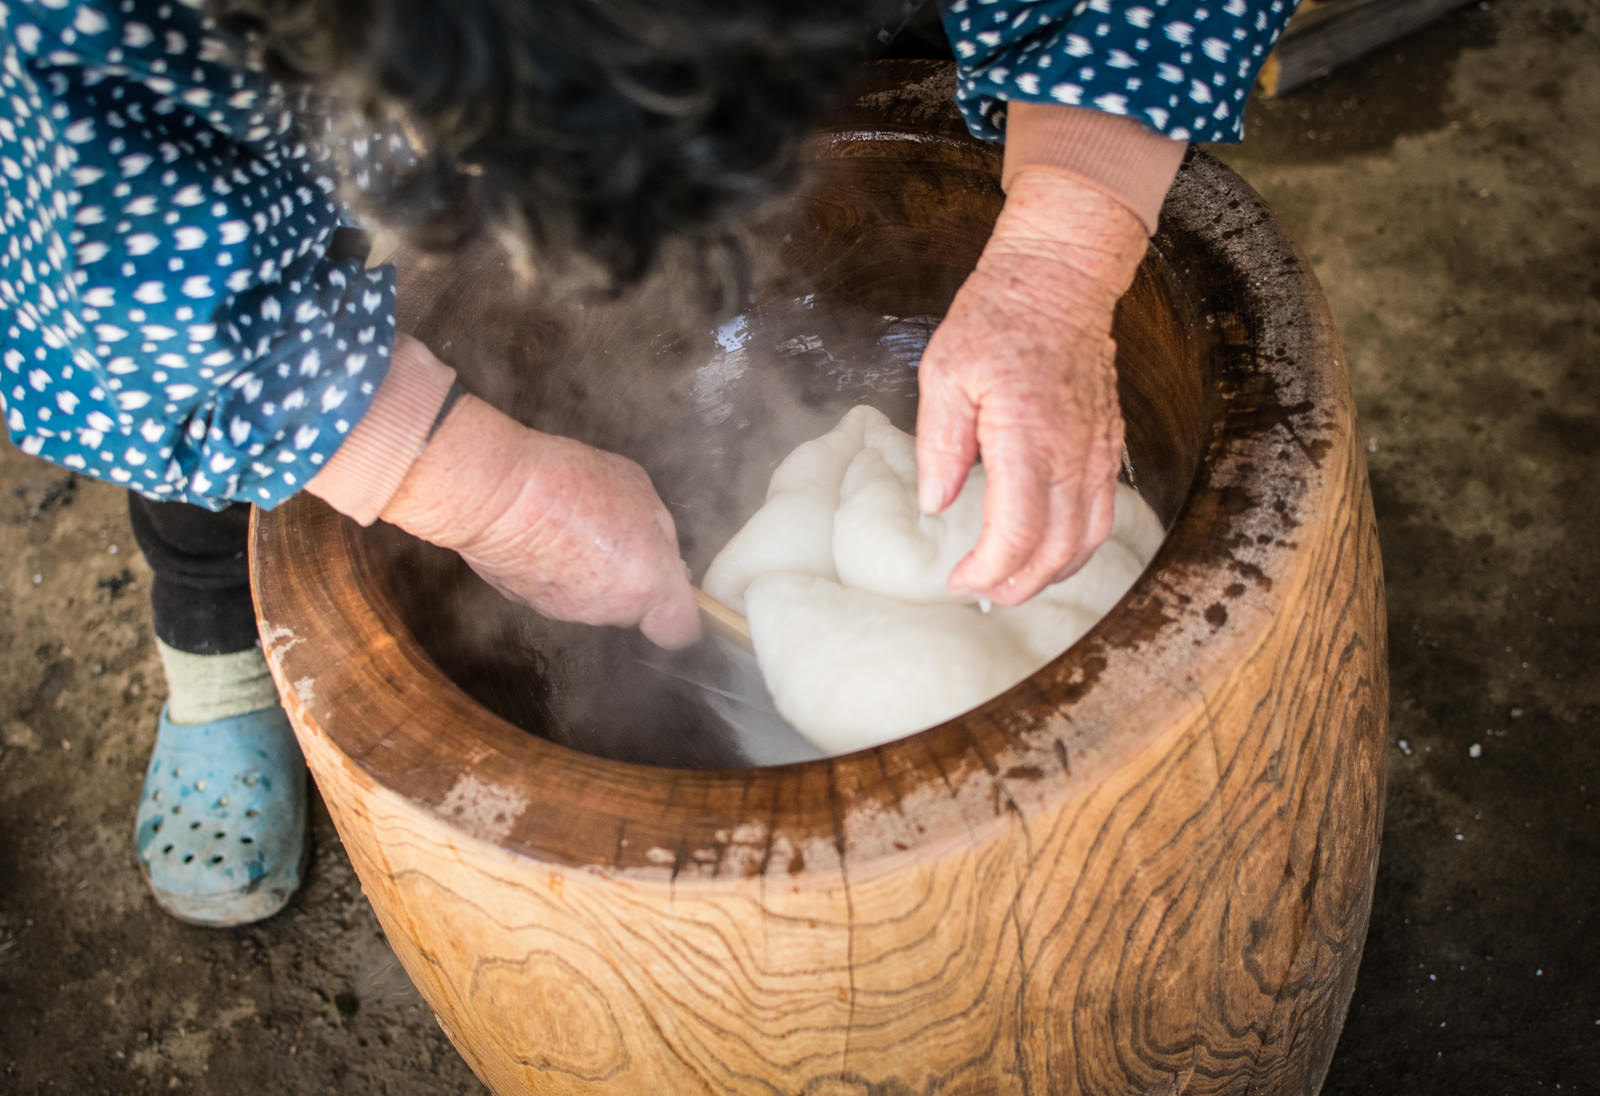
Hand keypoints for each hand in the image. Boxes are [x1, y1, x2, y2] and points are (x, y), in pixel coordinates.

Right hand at [381, 394, 700, 648]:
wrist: (494, 494)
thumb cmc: (569, 484)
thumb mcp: (640, 490)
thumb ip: (659, 532)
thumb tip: (663, 552)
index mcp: (647, 585)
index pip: (680, 631)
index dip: (681, 613)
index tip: (675, 588)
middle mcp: (609, 610)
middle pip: (634, 609)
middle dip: (633, 579)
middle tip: (619, 533)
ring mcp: (567, 612)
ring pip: (595, 600)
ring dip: (593, 573)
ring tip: (577, 527)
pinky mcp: (530, 605)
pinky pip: (559, 590)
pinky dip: (558, 571)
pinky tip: (547, 535)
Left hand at [915, 170, 1150, 605]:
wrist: (1060, 280)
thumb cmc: (997, 320)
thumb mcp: (945, 373)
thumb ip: (940, 446)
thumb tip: (936, 504)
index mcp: (1028, 437)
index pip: (1017, 532)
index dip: (988, 570)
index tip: (958, 579)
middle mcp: (1072, 453)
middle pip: (1056, 550)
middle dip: (1016, 585)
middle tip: (978, 592)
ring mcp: (1097, 452)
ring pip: (1087, 540)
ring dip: (1049, 574)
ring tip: (1010, 584)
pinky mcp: (1108, 447)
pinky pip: (1101, 515)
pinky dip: (1076, 549)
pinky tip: (1047, 554)